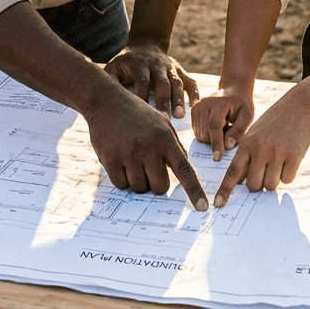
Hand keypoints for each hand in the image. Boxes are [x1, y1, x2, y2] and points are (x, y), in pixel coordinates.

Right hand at [82, 86, 208, 210]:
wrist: (106, 101)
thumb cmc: (138, 114)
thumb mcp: (162, 124)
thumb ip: (175, 147)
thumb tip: (184, 172)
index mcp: (165, 139)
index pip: (184, 170)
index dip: (194, 191)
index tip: (203, 208)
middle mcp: (148, 148)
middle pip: (160, 187)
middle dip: (156, 183)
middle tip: (148, 168)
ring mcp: (128, 154)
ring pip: (139, 188)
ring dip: (138, 180)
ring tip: (132, 160)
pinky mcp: (110, 159)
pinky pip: (121, 185)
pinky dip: (122, 179)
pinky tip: (120, 161)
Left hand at [104, 43, 199, 118]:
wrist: (145, 45)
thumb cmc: (125, 63)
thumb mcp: (113, 67)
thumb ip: (109, 80)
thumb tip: (101, 98)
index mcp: (138, 63)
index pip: (141, 79)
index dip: (142, 95)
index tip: (140, 113)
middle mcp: (156, 63)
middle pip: (161, 82)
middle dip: (163, 100)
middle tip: (163, 119)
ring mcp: (170, 66)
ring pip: (177, 82)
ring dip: (179, 99)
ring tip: (179, 116)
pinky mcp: (180, 70)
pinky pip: (190, 81)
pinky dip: (195, 93)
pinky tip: (197, 106)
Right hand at [191, 87, 254, 161]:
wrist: (232, 92)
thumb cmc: (241, 106)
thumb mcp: (247, 116)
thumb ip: (238, 131)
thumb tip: (227, 146)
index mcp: (219, 103)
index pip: (214, 126)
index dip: (216, 144)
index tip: (217, 159)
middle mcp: (204, 104)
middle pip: (205, 134)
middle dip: (216, 142)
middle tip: (230, 132)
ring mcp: (197, 107)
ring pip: (200, 135)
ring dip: (212, 139)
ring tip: (224, 128)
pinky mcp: (193, 112)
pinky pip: (197, 133)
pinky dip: (207, 135)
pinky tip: (216, 127)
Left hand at [212, 96, 309, 206]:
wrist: (298, 105)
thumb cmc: (274, 123)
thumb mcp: (255, 135)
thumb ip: (248, 157)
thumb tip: (245, 183)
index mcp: (246, 145)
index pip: (233, 172)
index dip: (225, 190)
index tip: (218, 204)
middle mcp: (259, 149)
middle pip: (254, 186)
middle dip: (259, 185)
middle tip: (266, 172)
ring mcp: (277, 152)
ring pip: (270, 185)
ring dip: (274, 180)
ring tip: (278, 163)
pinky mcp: (294, 155)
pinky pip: (287, 180)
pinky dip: (288, 174)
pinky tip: (290, 159)